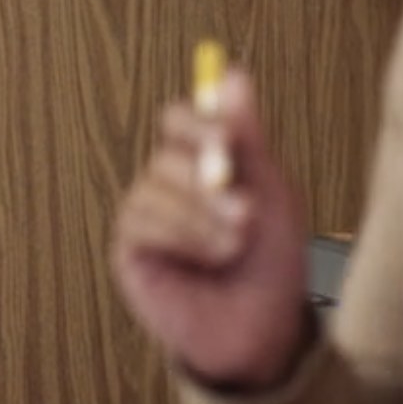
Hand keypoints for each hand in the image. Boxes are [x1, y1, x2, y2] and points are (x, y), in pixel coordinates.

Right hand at [108, 68, 309, 389]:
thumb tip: (233, 74)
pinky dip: (182, 236)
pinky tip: (212, 258)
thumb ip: (247, 136)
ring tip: (237, 245)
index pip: (180, 120)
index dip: (199, 122)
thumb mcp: (271, 193)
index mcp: (202, 163)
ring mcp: (147, 216)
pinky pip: (142, 223)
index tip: (227, 138)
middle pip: (166, 154)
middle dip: (207, 180)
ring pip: (154, 188)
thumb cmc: (270, 262)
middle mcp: (169, 184)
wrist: (262, 329)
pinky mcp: (131, 249)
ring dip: (201, 216)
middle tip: (245, 208)